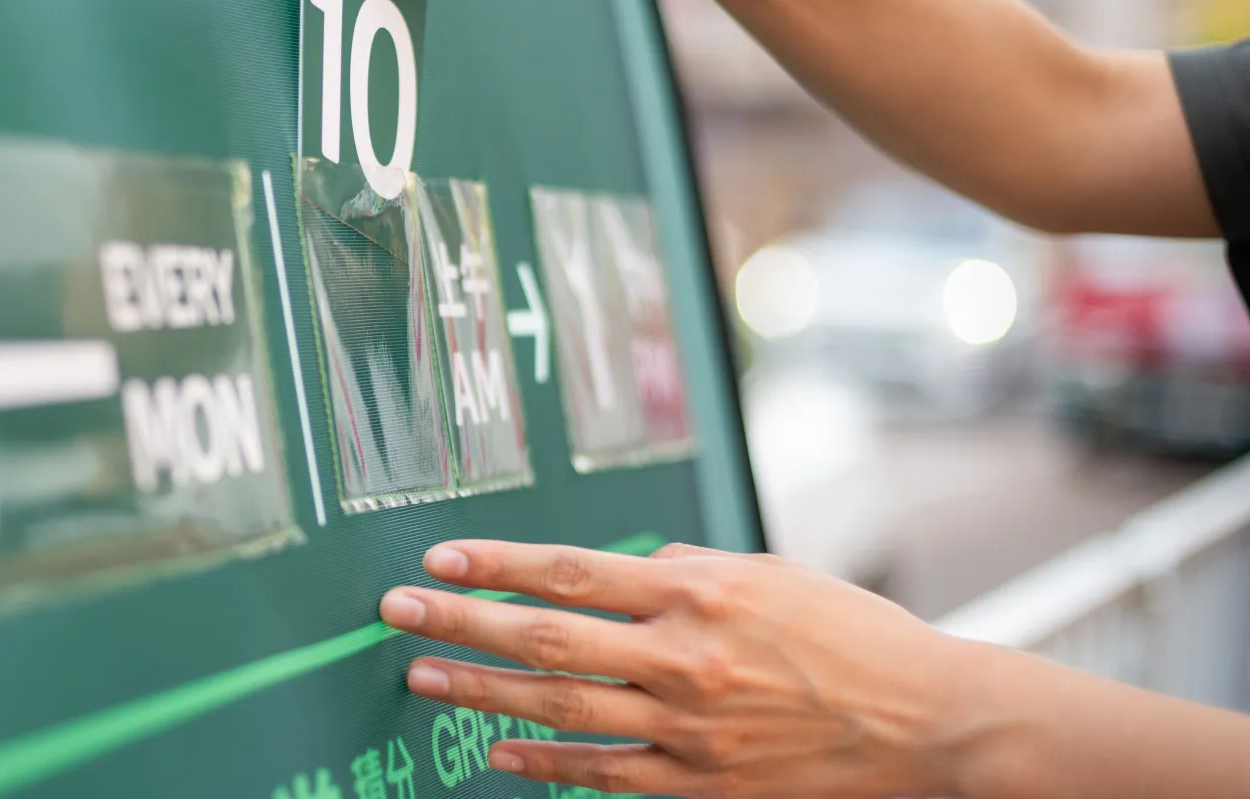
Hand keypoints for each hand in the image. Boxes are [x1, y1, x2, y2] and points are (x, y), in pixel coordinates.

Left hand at [378, 540, 989, 797]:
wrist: (935, 725)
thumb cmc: (858, 639)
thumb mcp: (774, 575)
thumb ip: (691, 570)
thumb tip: (626, 568)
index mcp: (703, 593)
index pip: (573, 572)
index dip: (498, 564)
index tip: (440, 556)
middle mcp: (687, 658)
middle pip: (547, 638)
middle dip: (462, 623)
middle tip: (398, 611)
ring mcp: (692, 730)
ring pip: (561, 708)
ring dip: (482, 692)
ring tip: (423, 677)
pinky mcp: (705, 787)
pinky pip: (605, 775)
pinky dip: (545, 762)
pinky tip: (497, 751)